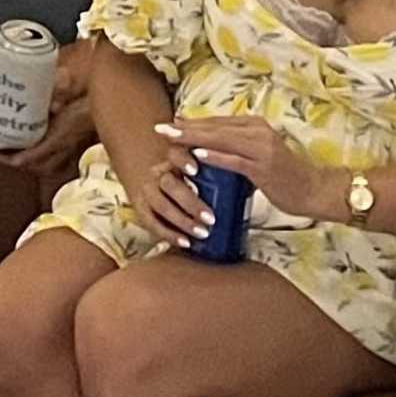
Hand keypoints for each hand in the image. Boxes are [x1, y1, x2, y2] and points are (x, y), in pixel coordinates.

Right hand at [118, 122, 216, 245]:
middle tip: (210, 218)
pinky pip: (151, 223)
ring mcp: (147, 191)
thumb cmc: (191, 180)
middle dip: (190, 202)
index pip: (176, 154)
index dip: (183, 161)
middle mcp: (158, 173)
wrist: (157, 186)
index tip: (195, 170)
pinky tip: (185, 242)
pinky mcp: (141, 209)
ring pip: (160, 205)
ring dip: (182, 220)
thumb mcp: (203, 171)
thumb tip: (254, 180)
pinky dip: (168, 234)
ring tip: (202, 233)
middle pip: (169, 184)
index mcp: (174, 159)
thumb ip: (222, 172)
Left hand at [172, 112, 340, 223]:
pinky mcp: (265, 166)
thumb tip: (204, 149)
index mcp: (255, 126)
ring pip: (221, 140)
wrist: (314, 190)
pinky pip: (235, 160)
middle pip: (215, 127)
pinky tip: (197, 154)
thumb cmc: (284, 176)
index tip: (169, 124)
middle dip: (185, 128)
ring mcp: (262, 148)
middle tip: (160, 128)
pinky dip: (215, 156)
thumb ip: (235, 150)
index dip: (192, 123)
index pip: (217, 122)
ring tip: (171, 137)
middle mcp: (258, 131)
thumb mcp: (257, 157)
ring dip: (193, 138)